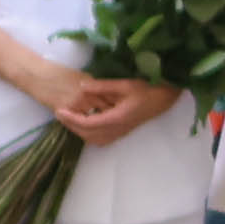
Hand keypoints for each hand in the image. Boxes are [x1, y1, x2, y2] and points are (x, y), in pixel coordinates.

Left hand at [53, 73, 177, 144]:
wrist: (165, 97)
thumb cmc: (148, 89)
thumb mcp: (125, 84)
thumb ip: (102, 86)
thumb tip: (81, 86)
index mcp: (117, 118)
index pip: (88, 123)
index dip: (72, 118)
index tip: (59, 110)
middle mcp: (118, 129)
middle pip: (88, 134)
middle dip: (72, 126)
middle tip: (60, 114)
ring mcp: (120, 132)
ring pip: (94, 139)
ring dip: (79, 131)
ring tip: (70, 119)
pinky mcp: (122, 132)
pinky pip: (100, 139)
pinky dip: (88, 133)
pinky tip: (85, 123)